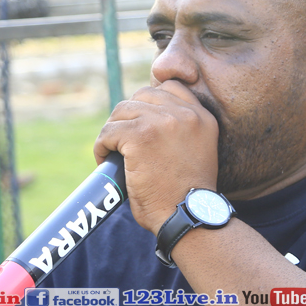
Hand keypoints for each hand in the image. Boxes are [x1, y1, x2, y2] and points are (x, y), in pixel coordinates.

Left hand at [94, 81, 218, 232]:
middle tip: (123, 142)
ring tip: (113, 153)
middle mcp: (186, 113)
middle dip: (128, 116)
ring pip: (122, 111)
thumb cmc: (187, 198)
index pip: (170, 87)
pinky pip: (109, 132)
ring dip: (113, 131)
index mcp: (203, 117)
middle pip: (142, 95)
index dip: (149, 103)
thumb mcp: (195, 153)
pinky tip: (105, 160)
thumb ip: (179, 131)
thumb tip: (142, 119)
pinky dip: (101, 146)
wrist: (188, 218)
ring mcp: (162, 121)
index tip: (141, 124)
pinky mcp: (140, 135)